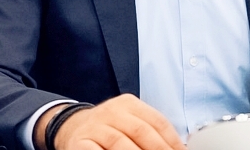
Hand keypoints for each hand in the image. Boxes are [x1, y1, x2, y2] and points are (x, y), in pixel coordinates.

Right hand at [36, 94, 184, 149]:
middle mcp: (112, 111)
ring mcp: (95, 127)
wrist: (71, 128)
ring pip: (121, 143)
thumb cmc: (108, 129)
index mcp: (129, 104)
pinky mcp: (80, 143)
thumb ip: (150, 132)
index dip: (173, 142)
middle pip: (142, 132)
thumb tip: (178, 149)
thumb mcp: (129, 122)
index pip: (157, 122)